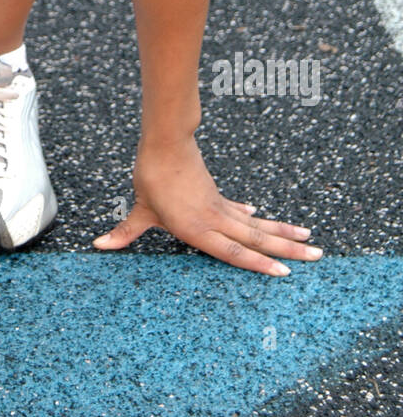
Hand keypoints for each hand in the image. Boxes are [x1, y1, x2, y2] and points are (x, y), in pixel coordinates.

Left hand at [93, 134, 321, 275]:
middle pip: (257, 239)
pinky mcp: (216, 195)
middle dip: (288, 250)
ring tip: (309, 239)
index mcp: (198, 230)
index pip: (234, 252)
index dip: (258, 264)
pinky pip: (241, 211)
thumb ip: (125, 232)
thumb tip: (98, 246)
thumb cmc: (151, 178)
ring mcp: (219, 207)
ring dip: (282, 232)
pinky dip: (253, 216)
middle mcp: (215, 220)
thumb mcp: (139, 209)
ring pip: (256, 224)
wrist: (164, 143)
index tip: (284, 272)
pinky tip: (261, 214)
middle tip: (317, 257)